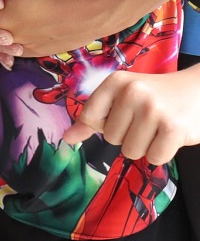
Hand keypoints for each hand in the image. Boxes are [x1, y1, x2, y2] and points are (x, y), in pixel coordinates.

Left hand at [63, 67, 199, 164]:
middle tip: (148, 120)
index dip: (105, 124)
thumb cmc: (157, 96)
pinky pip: (153, 158)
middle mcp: (133, 92)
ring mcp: (154, 110)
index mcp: (116, 82)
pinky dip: (162, 153)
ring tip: (159, 127)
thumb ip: (93, 117)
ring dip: (146, 146)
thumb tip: (67, 138)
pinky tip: (171, 135)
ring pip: (131, 151)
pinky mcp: (174, 128)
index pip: (89, 118)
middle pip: (111, 138)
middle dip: (129, 136)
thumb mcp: (123, 97)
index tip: (124, 114)